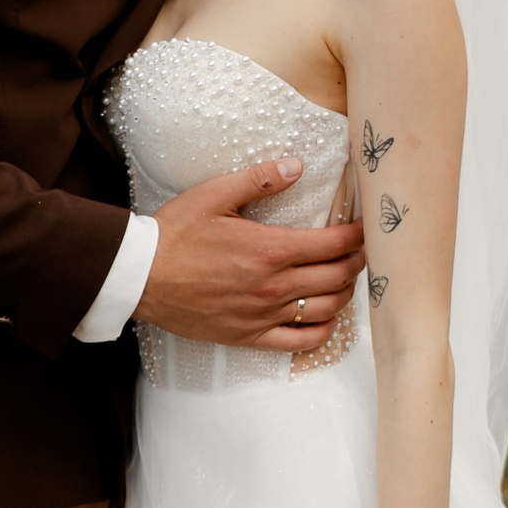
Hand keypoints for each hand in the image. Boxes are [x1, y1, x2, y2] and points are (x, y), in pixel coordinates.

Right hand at [135, 161, 365, 350]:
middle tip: (362, 250)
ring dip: (345, 293)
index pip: (334, 244)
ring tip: (346, 278)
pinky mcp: (251, 336)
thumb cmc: (176, 234)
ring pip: (326, 308)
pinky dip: (323, 331)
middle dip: (357, 261)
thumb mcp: (214, 195)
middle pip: (337, 276)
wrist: (141, 278)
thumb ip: (259, 179)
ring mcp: (265, 314)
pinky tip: (326, 318)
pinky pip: (301, 341)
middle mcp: (275, 286)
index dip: (358, 235)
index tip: (366, 228)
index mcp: (270, 249)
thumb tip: (296, 166)